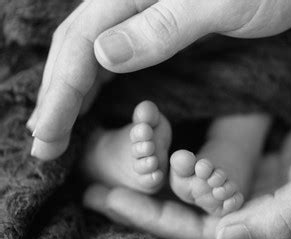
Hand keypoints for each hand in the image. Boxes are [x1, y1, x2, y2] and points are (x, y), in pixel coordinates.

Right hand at [28, 0, 290, 159]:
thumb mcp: (219, 4)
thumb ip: (161, 26)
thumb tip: (102, 54)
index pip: (82, 46)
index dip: (60, 94)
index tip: (46, 136)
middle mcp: (130, 2)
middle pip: (77, 52)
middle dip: (57, 100)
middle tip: (43, 146)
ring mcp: (144, 16)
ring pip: (92, 57)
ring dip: (71, 96)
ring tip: (56, 132)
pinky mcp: (161, 31)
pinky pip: (117, 60)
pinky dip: (98, 87)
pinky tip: (91, 106)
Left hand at [84, 74, 290, 238]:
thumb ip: (284, 215)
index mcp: (271, 224)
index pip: (201, 233)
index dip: (154, 219)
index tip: (110, 198)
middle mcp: (257, 210)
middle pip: (188, 214)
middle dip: (142, 202)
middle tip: (95, 183)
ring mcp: (255, 186)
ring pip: (194, 191)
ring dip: (156, 180)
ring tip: (116, 166)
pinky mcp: (256, 163)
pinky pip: (210, 167)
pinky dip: (181, 163)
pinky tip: (156, 153)